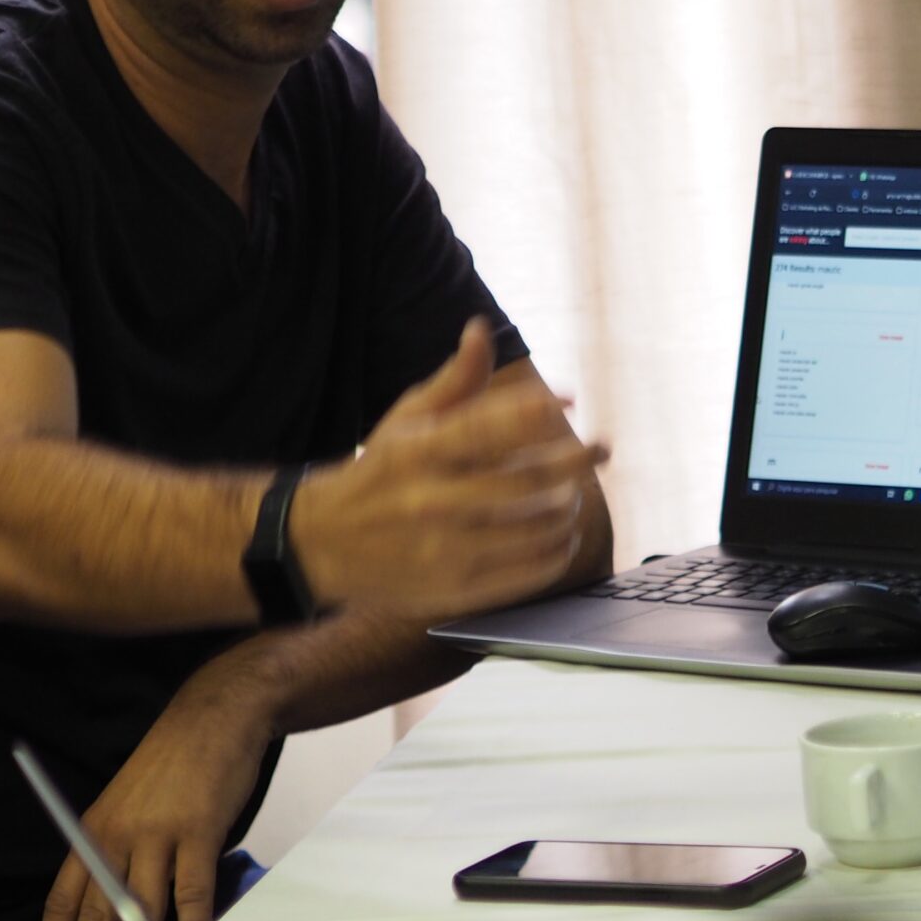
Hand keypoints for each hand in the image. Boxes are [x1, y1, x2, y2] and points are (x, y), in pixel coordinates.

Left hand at [36, 680, 269, 920]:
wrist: (216, 716)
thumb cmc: (174, 760)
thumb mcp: (126, 800)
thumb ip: (120, 847)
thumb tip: (120, 901)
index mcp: (93, 830)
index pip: (63, 899)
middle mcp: (118, 837)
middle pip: (95, 914)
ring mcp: (159, 836)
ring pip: (141, 913)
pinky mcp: (199, 833)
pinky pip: (192, 894)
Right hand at [290, 320, 609, 621]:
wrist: (320, 544)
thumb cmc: (379, 470)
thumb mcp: (405, 419)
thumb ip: (454, 379)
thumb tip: (481, 330)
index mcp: (418, 453)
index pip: (486, 427)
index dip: (535, 412)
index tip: (573, 399)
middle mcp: (430, 502)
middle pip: (525, 484)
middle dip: (574, 463)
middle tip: (600, 449)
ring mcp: (443, 551)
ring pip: (535, 530)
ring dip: (568, 507)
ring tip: (573, 494)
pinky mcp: (454, 590)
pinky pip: (527, 572)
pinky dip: (557, 552)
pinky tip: (561, 536)